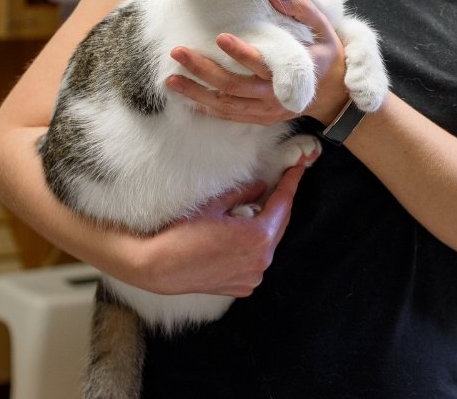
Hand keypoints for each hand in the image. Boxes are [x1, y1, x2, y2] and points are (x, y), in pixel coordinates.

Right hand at [121, 165, 304, 296]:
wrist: (158, 266)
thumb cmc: (183, 233)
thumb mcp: (215, 205)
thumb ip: (243, 193)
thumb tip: (260, 186)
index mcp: (259, 237)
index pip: (283, 203)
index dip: (290, 183)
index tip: (298, 169)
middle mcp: (262, 260)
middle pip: (280, 224)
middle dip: (280, 204)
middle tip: (280, 184)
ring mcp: (254, 276)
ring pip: (269, 244)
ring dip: (266, 227)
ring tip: (253, 210)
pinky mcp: (243, 287)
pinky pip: (257, 261)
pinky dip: (254, 247)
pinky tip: (239, 237)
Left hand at [166, 0, 348, 125]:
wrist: (334, 94)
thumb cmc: (326, 54)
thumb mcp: (324, 30)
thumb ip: (302, 9)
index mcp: (293, 73)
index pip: (262, 64)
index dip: (241, 53)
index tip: (219, 37)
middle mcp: (275, 97)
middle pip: (233, 86)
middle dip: (203, 70)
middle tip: (178, 52)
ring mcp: (266, 111)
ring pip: (226, 105)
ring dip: (196, 93)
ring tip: (170, 80)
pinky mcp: (259, 119)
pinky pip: (228, 117)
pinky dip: (206, 109)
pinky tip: (185, 97)